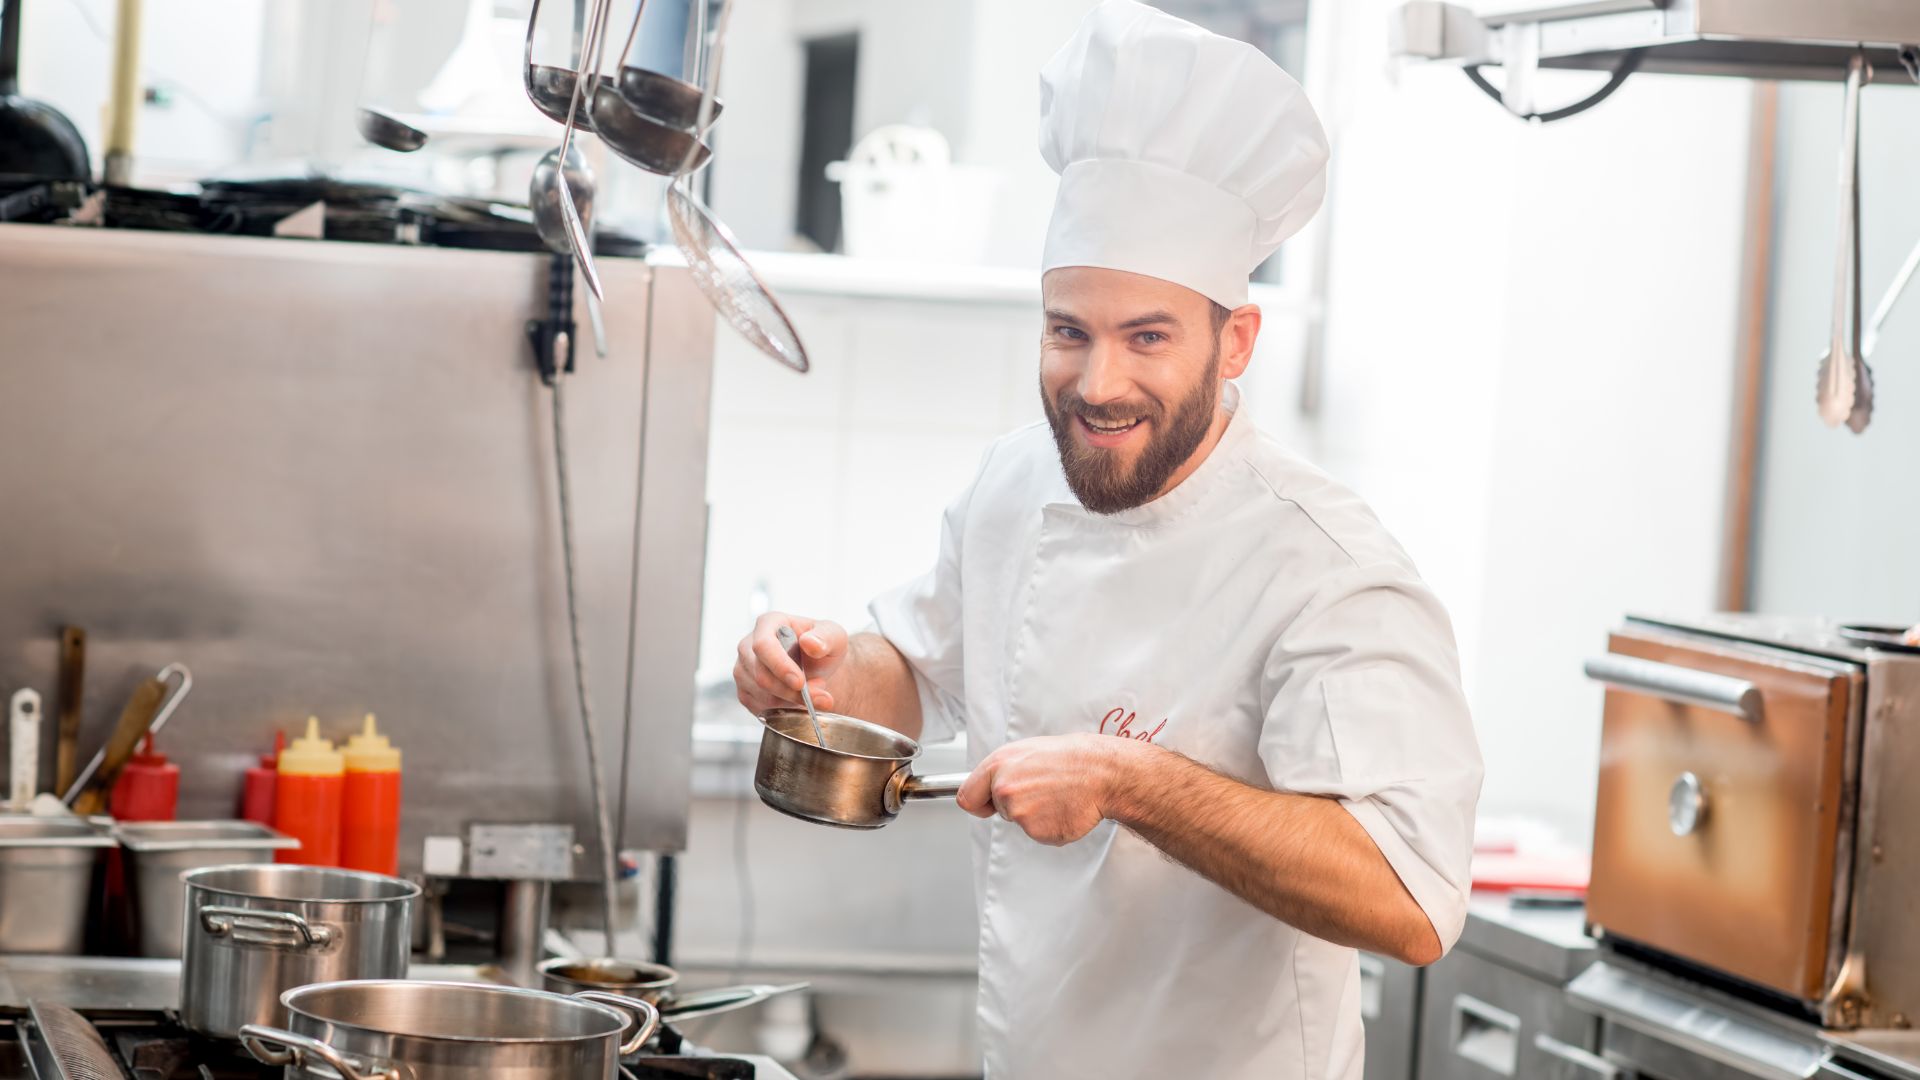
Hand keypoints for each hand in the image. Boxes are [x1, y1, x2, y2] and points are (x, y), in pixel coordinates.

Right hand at [734, 613, 848, 715]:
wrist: (817, 668)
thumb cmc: (822, 647)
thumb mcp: (834, 636)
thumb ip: (826, 637)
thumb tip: (810, 643)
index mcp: (768, 623)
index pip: (763, 645)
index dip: (780, 666)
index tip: (800, 683)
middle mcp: (749, 645)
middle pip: (761, 675)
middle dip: (792, 691)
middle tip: (821, 697)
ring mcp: (744, 669)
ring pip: (762, 694)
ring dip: (792, 701)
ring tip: (814, 693)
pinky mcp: (745, 691)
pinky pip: (761, 707)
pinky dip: (783, 710)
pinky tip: (798, 701)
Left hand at [956, 734, 1144, 845]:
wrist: (1099, 772)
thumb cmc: (1069, 758)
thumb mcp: (1027, 751)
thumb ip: (1004, 770)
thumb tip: (991, 785)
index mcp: (997, 765)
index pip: (967, 797)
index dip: (978, 803)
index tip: (985, 806)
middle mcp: (1004, 789)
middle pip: (999, 810)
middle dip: (1015, 805)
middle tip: (1040, 791)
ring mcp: (1020, 812)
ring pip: (1021, 822)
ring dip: (1036, 815)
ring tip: (1056, 795)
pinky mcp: (1037, 831)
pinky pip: (1039, 833)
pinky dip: (1052, 825)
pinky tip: (1063, 808)